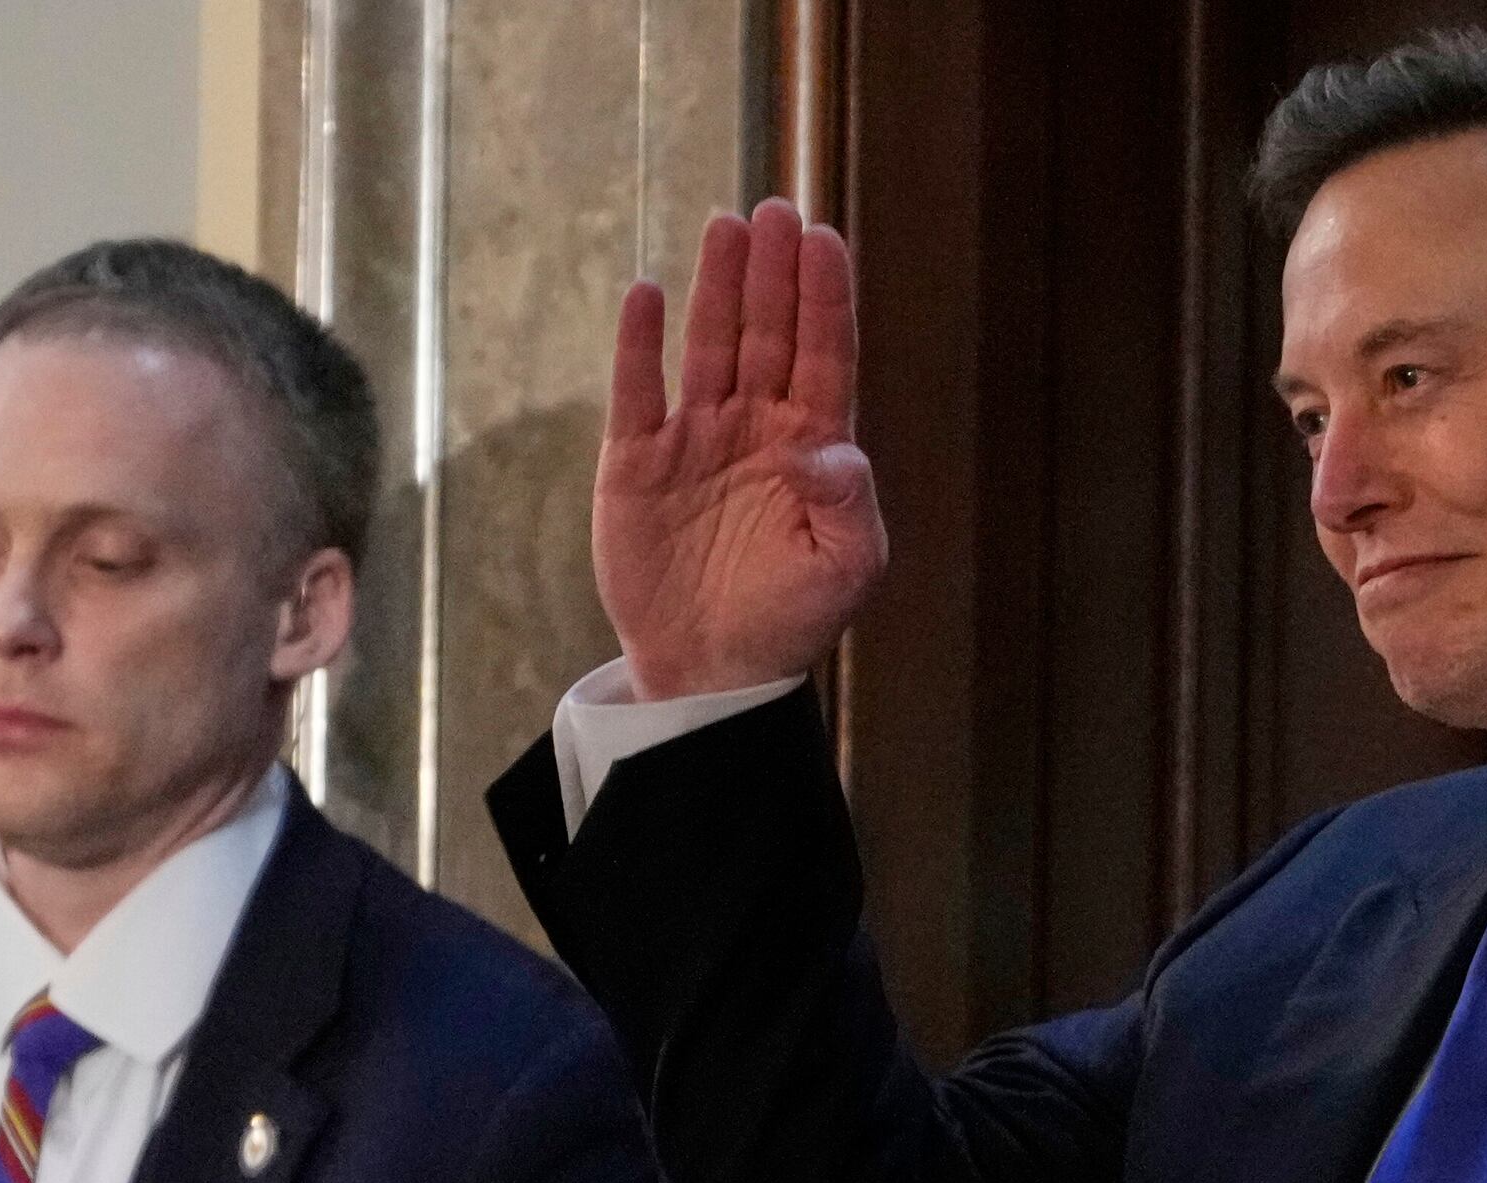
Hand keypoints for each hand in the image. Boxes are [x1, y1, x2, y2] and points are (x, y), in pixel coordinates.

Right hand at [594, 200, 887, 701]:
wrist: (712, 671)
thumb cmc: (789, 621)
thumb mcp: (845, 572)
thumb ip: (850, 505)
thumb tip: (826, 446)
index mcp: (811, 448)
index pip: (823, 357)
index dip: (825, 298)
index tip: (826, 240)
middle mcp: (755, 429)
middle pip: (767, 334)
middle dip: (773, 273)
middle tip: (778, 208)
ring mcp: (694, 439)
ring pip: (708, 345)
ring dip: (718, 288)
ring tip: (728, 227)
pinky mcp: (636, 461)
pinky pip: (637, 390)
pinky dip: (639, 344)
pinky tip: (646, 294)